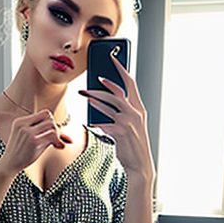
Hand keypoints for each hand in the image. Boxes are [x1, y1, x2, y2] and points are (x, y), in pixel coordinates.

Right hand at [0, 110, 71, 176]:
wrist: (9, 165)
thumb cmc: (20, 153)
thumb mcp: (27, 138)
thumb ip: (41, 132)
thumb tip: (62, 129)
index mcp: (20, 121)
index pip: (44, 113)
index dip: (50, 121)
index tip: (50, 132)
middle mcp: (23, 124)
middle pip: (49, 117)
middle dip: (55, 128)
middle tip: (54, 139)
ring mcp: (28, 132)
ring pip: (52, 125)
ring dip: (57, 134)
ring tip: (55, 143)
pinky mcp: (34, 141)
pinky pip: (53, 136)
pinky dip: (58, 141)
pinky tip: (58, 146)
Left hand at [79, 58, 153, 179]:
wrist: (140, 165)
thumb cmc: (133, 145)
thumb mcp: (132, 125)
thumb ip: (122, 112)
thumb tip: (102, 102)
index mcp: (140, 108)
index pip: (130, 82)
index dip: (120, 68)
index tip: (112, 58)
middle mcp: (136, 112)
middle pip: (117, 91)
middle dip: (103, 83)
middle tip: (91, 78)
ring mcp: (128, 122)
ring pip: (107, 103)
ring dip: (93, 97)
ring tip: (84, 94)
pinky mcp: (119, 131)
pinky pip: (102, 121)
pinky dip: (94, 120)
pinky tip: (89, 121)